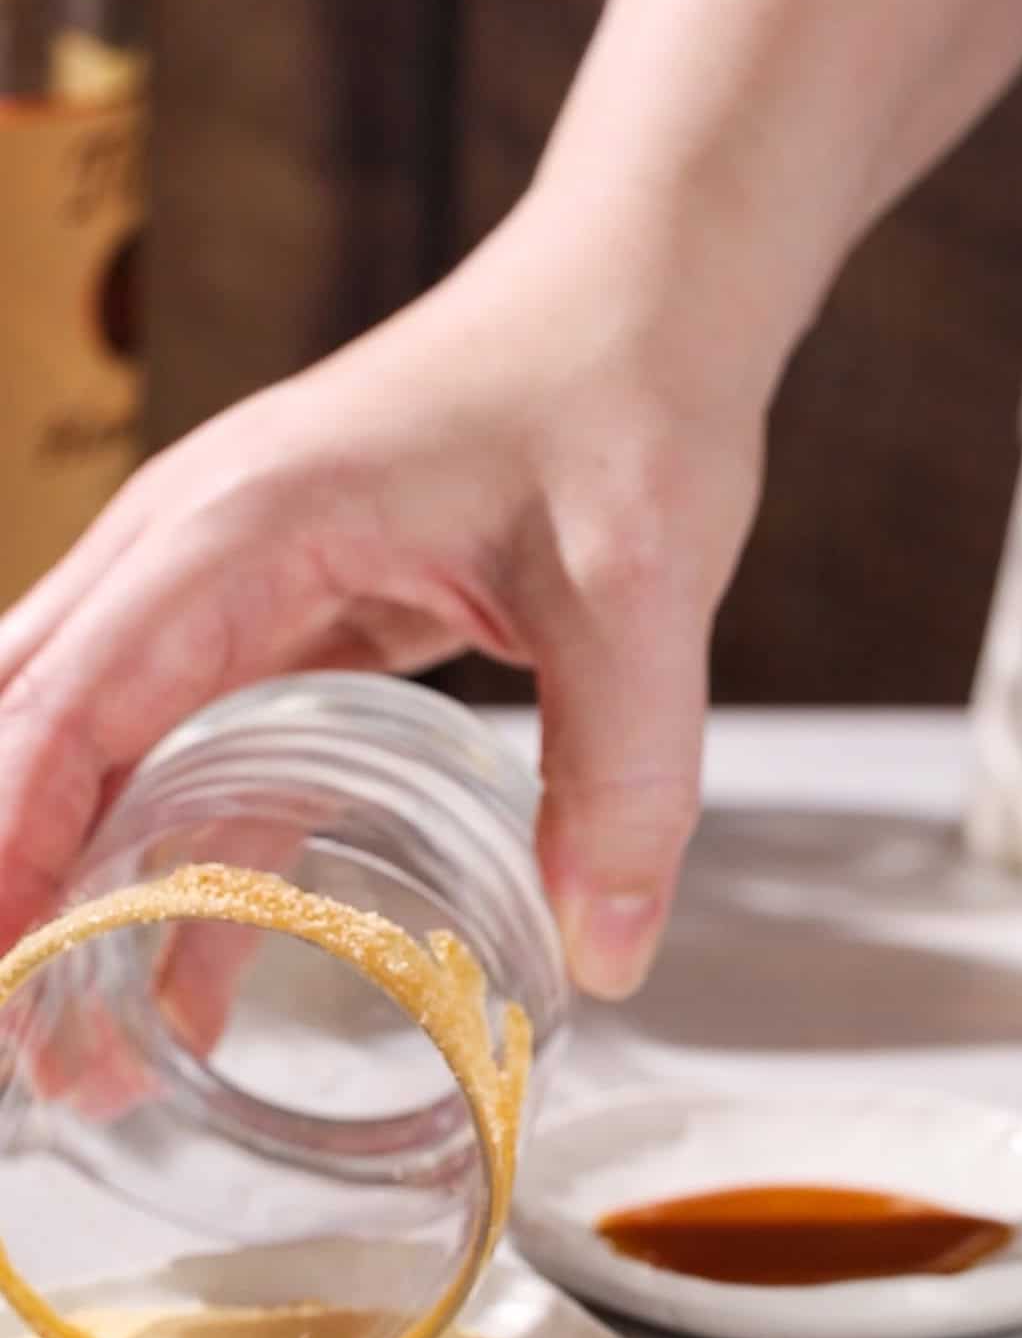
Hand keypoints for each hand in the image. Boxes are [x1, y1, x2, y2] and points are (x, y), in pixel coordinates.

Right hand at [0, 186, 765, 1006]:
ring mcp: (225, 570)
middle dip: (10, 877)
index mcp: (240, 523)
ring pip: (87, 734)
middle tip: (25, 1044)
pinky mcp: (278, 603)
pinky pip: (181, 738)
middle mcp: (196, 543)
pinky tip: (182, 967)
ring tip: (77, 1047)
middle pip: (29, 717)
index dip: (11, 847)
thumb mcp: (638, 589)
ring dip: (69, 875)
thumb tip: (604, 953)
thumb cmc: (619, 395)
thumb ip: (621, 770)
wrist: (640, 291)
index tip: (0, 978)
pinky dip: (160, 847)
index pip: (68, 700)